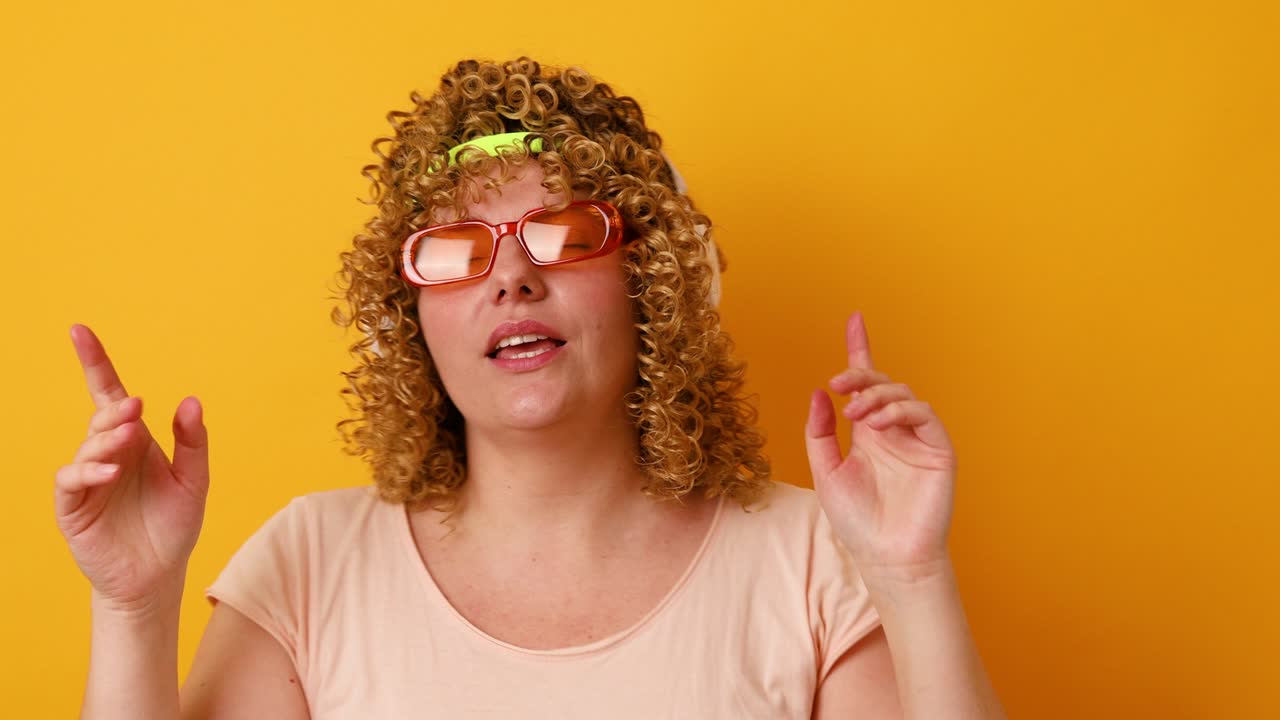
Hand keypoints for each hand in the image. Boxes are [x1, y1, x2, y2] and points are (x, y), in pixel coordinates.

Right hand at [55, 324, 209, 613]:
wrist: (158, 576)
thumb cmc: (174, 527)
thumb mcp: (195, 481)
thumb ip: (193, 442)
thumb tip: (191, 400)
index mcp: (136, 441)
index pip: (112, 394)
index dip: (96, 363)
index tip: (80, 331)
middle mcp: (109, 454)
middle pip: (102, 417)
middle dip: (116, 410)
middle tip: (135, 409)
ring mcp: (88, 479)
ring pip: (87, 445)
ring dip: (105, 439)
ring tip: (127, 439)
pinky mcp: (73, 506)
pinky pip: (72, 480)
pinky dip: (88, 471)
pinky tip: (108, 473)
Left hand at [804, 312, 957, 586]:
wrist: (886, 557)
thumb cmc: (857, 521)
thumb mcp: (826, 471)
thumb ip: (820, 432)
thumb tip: (820, 393)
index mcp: (868, 433)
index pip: (865, 384)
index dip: (861, 350)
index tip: (855, 320)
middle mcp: (893, 431)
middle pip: (882, 384)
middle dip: (861, 375)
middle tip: (839, 384)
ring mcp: (918, 439)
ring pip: (903, 395)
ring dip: (877, 395)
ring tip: (856, 412)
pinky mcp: (939, 450)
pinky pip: (924, 415)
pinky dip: (900, 411)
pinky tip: (879, 423)